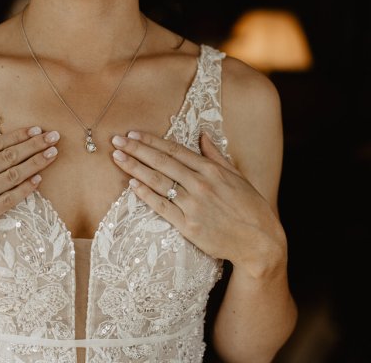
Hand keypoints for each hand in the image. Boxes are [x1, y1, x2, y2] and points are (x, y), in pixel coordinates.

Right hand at [0, 125, 60, 260]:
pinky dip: (25, 189)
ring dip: (36, 164)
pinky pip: (8, 200)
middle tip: (54, 137)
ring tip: (52, 154)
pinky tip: (38, 180)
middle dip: (35, 145)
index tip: (36, 130)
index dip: (19, 136)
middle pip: (10, 157)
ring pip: (14, 176)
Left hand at [110, 130, 287, 278]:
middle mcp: (201, 185)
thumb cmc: (250, 207)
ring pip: (158, 182)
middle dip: (137, 150)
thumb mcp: (237, 176)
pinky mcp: (188, 226)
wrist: (259, 241)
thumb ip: (216, 155)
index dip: (152, 141)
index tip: (134, 133)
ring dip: (135, 168)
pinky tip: (131, 185)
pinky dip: (146, 195)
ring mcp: (194, 205)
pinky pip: (162, 207)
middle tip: (116, 140)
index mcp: (212, 171)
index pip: (175, 151)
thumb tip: (202, 134)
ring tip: (117, 158)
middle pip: (162, 163)